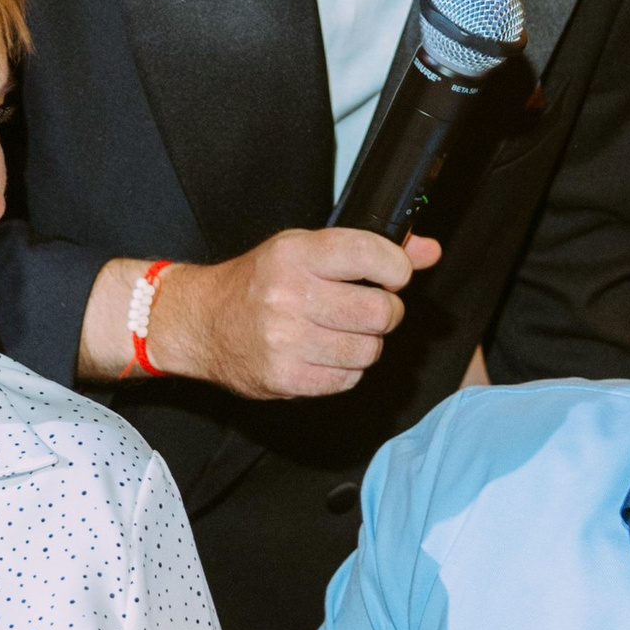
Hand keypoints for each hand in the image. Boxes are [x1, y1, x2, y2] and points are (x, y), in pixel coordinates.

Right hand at [152, 229, 441, 400]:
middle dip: (387, 312)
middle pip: (380, 310)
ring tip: (343, 333)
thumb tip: (429, 250)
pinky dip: (346, 370)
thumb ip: (370, 250)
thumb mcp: (306, 250)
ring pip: (369, 349)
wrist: (201, 322)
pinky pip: (347, 379)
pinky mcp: (285, 377)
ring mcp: (286, 339)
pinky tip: (326, 354)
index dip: (397, 268)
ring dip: (366, 344)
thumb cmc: (258, 283)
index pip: (372, 255)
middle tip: (371, 309)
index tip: (393, 275)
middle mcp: (289, 294)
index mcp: (296, 254)